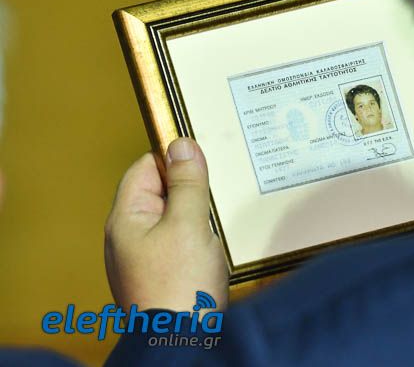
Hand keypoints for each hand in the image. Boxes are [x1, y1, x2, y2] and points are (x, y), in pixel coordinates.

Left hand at [105, 138, 227, 312]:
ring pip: (172, 219)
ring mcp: (141, 259)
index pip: (144, 168)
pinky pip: (178, 244)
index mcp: (126, 219)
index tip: (202, 162)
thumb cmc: (180, 286)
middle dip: (189, 191)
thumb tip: (182, 145)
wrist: (179, 342)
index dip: (173, 159)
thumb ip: (187, 183)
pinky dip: (196, 240)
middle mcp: (127, 237)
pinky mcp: (158, 276)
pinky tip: (210, 252)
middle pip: (159, 193)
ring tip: (213, 228)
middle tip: (213, 198)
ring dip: (195, 218)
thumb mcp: (189, 224)